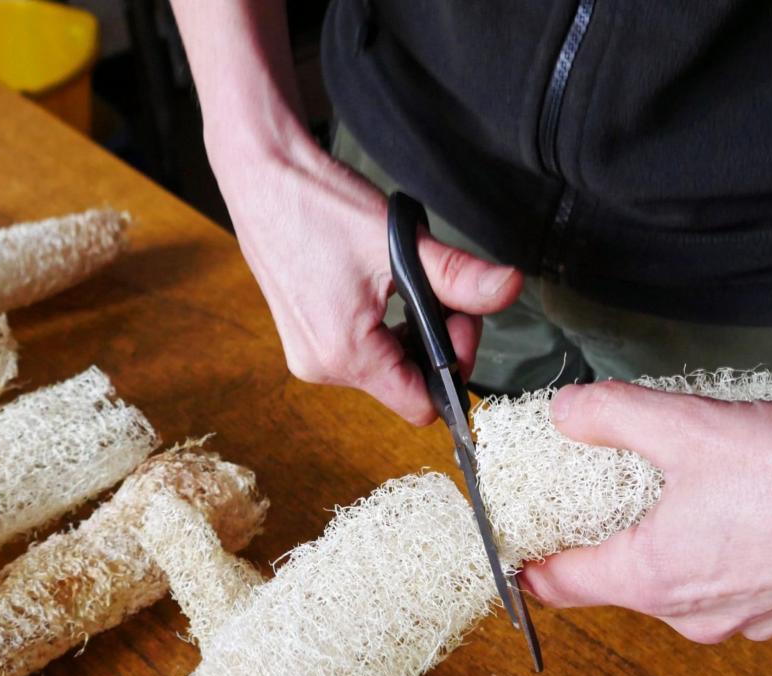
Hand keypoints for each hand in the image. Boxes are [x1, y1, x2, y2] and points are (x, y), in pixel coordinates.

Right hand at [217, 137, 521, 424]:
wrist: (261, 174)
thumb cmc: (318, 204)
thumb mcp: (399, 243)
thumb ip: (458, 276)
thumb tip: (510, 289)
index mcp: (345, 354)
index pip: (422, 405)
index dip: (454, 365)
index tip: (461, 317)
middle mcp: (321, 366)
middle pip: (407, 385)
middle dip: (437, 344)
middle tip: (445, 292)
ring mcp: (308, 354)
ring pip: (386, 368)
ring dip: (411, 334)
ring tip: (409, 283)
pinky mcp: (303, 337)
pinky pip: (360, 351)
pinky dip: (385, 328)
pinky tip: (383, 289)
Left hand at [520, 380, 771, 641]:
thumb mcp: (682, 425)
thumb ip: (610, 414)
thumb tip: (568, 411)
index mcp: (654, 579)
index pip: (558, 586)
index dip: (527, 560)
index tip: (515, 540)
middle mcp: (694, 613)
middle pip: (618, 578)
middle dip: (603, 535)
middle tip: (598, 488)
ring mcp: (746, 617)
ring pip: (680, 579)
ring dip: (667, 538)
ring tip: (680, 481)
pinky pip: (732, 577)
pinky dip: (721, 544)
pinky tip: (741, 500)